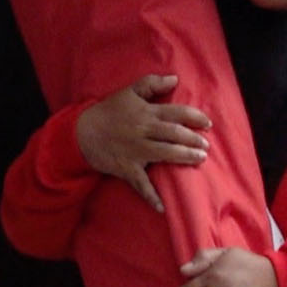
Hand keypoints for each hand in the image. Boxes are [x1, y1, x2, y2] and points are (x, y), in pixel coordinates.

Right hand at [75, 74, 211, 211]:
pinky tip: (163, 207)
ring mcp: (136, 151)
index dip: (195, 118)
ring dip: (185, 158)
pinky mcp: (127, 168)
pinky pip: (141, 184)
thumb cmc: (107, 111)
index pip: (177, 113)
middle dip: (194, 140)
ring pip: (166, 155)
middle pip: (175, 135)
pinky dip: (151, 196)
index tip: (208, 124)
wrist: (79, 133)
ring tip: (200, 159)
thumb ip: (151, 84)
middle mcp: (144, 132)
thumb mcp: (128, 92)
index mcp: (146, 113)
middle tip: (206, 145)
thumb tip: (175, 78)